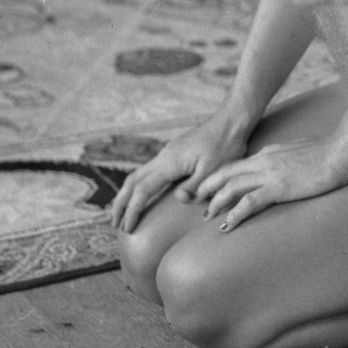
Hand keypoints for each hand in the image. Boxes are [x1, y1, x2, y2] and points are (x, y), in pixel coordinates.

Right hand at [110, 113, 252, 232]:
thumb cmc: (227, 144)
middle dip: (121, 204)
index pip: (142, 190)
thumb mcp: (215, 169)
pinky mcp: (174, 153)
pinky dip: (139, 186)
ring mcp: (167, 154)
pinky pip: (149, 171)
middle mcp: (163, 157)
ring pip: (138, 175)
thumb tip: (179, 198)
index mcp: (170, 163)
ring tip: (123, 213)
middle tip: (115, 225)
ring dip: (128, 194)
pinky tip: (144, 195)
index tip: (127, 228)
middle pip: (132, 182)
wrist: (233, 120)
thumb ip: (195, 186)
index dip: (132, 210)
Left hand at [195, 134, 347, 230]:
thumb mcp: (299, 152)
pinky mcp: (278, 187)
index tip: (210, 190)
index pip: (236, 165)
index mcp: (268, 153)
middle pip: (226, 173)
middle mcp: (263, 161)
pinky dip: (234, 214)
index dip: (219, 177)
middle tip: (200, 205)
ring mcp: (270, 173)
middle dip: (209, 189)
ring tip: (208, 217)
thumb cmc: (327, 153)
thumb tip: (280, 167)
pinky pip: (249, 202)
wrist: (340, 152)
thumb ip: (284, 158)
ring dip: (217, 203)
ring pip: (232, 187)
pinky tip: (227, 226)